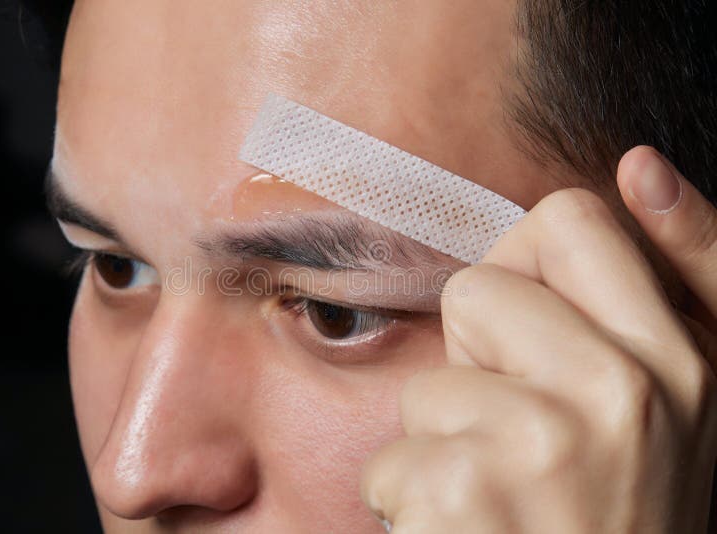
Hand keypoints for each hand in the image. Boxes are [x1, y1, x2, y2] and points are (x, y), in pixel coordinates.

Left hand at [360, 146, 716, 532]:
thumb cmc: (623, 516)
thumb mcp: (684, 404)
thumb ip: (682, 279)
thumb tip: (642, 164)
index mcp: (684, 359)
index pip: (570, 219)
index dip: (528, 272)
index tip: (531, 331)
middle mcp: (631, 391)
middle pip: (477, 290)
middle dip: (481, 358)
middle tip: (522, 435)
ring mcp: (548, 443)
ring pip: (429, 382)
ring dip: (447, 445)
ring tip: (503, 501)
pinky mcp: (467, 495)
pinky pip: (392, 459)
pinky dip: (413, 505)